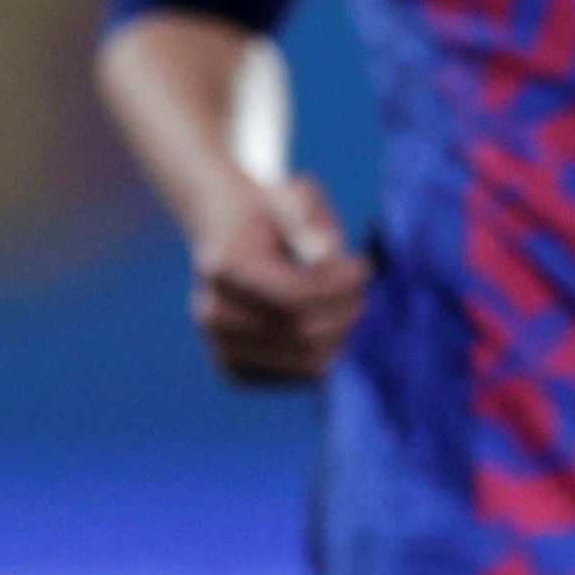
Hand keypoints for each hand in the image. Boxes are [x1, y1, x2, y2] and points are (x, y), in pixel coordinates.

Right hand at [189, 174, 369, 385]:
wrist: (228, 240)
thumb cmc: (270, 217)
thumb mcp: (293, 198)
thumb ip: (309, 220)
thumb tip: (323, 255)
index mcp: (220, 267)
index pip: (293, 297)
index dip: (339, 287)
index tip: (362, 265)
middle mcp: (211, 313)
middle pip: (302, 332)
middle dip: (346, 310)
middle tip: (363, 286)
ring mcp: (219, 347)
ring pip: (307, 361)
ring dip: (342, 333)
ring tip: (351, 302)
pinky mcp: (235, 372)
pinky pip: (300, 376)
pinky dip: (327, 352)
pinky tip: (328, 321)